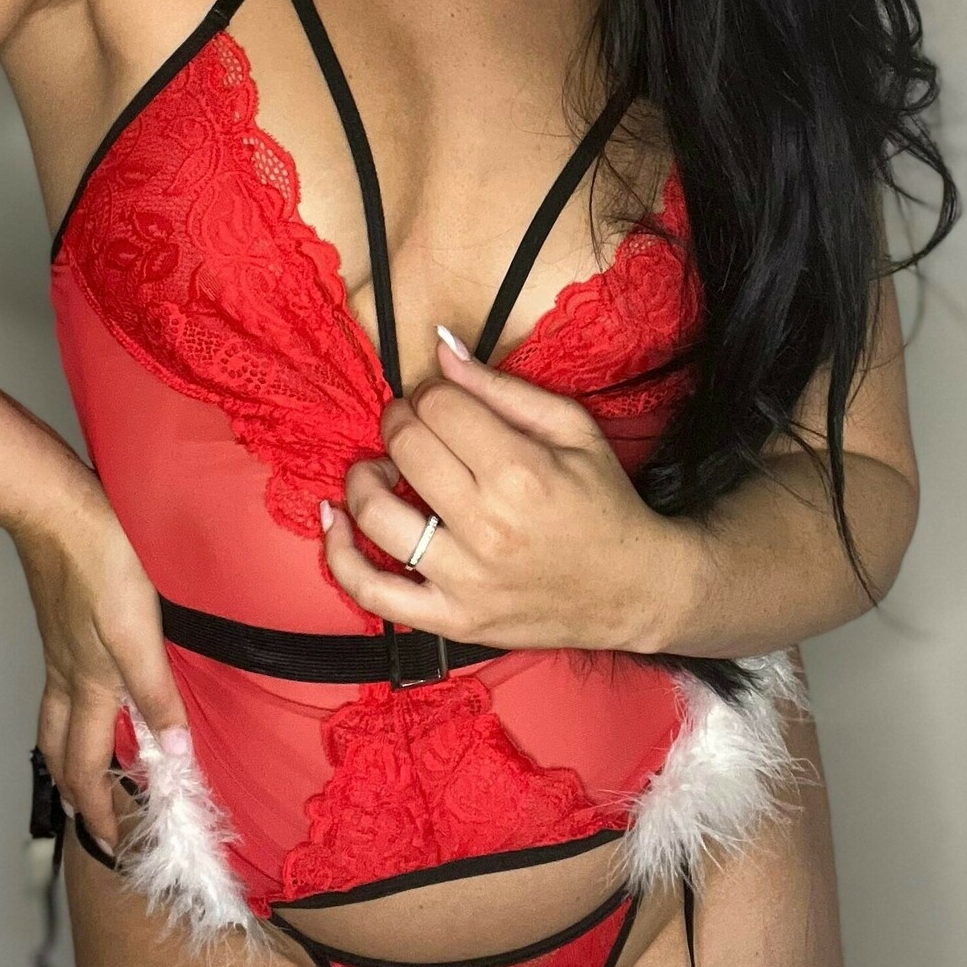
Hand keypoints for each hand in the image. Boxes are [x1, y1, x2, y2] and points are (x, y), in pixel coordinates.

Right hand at [13, 473, 188, 857]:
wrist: (56, 511)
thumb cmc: (103, 566)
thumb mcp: (140, 634)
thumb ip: (155, 692)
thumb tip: (173, 754)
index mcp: (88, 686)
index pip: (89, 767)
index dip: (100, 809)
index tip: (112, 841)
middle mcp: (66, 676)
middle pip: (61, 751)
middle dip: (76, 792)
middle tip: (91, 819)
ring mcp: (58, 648)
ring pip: (56, 718)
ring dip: (69, 753)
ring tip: (85, 770)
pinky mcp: (60, 622)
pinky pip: (60, 684)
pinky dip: (72, 708)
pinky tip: (91, 690)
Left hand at [321, 327, 684, 653]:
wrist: (632, 588)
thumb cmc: (602, 501)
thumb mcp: (571, 428)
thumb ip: (501, 387)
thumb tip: (440, 346)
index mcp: (522, 472)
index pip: (438, 407)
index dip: (429, 391)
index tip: (439, 399)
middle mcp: (489, 526)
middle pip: (406, 448)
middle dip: (400, 422)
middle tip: (415, 425)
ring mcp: (466, 579)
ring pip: (378, 516)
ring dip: (365, 478)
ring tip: (382, 468)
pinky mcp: (453, 620)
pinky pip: (373, 592)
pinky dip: (341, 555)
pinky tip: (335, 519)